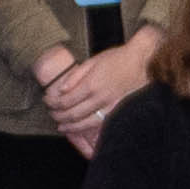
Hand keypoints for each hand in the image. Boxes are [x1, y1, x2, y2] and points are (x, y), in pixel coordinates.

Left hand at [45, 30, 157, 149]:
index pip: (66, 100)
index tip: (47, 101)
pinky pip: (99, 125)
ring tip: (61, 127)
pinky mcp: (117, 111)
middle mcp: (99, 98)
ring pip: (85, 123)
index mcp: (91, 84)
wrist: (142, 62)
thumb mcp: (93, 61)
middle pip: (73, 114)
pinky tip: (80, 129)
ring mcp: (109, 107)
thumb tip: (61, 89)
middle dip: (58, 116)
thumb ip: (76, 76)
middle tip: (51, 115)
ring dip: (70, 126)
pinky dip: (87, 129)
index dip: (53, 103)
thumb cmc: (118, 58)